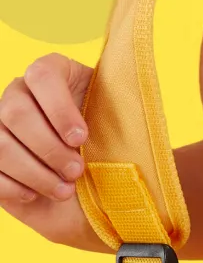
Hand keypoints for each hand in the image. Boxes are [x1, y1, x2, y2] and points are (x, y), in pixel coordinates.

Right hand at [0, 53, 108, 250]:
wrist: (94, 177)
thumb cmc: (108, 136)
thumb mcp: (116, 110)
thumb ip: (119, 89)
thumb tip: (129, 67)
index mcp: (51, 71)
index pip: (43, 75)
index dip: (60, 109)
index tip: (82, 138)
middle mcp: (18, 93)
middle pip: (16, 113)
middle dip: (49, 147)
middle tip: (76, 170)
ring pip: (1, 145)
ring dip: (35, 171)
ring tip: (65, 188)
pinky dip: (14, 187)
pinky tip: (36, 194)